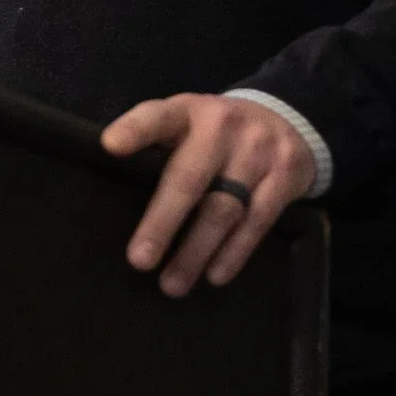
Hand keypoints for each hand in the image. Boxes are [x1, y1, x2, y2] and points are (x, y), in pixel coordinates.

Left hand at [101, 93, 316, 297]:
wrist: (286, 118)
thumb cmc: (216, 132)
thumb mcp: (188, 122)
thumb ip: (160, 147)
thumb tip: (117, 199)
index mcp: (187, 111)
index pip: (158, 116)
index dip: (135, 130)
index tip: (110, 146)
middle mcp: (222, 126)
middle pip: (189, 178)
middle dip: (163, 222)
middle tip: (139, 260)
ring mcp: (257, 151)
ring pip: (223, 209)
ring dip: (196, 251)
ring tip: (171, 284)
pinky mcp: (286, 176)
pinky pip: (257, 221)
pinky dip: (234, 252)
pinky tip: (215, 275)